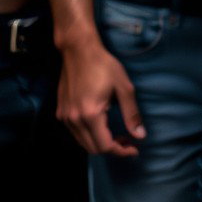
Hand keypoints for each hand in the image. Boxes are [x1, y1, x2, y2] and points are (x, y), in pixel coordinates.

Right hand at [56, 38, 144, 157]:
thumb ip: (131, 114)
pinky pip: (76, 133)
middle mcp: (74, 120)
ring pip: (83, 143)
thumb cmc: (104, 65)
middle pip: (93, 149)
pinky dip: (89, 136)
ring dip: (100, 143)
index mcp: (91, 114)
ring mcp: (65, 117)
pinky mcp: (61, 113)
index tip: (134, 149)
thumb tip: (140, 135)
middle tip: (128, 140)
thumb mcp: (124, 87)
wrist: (78, 51)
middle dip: (112, 149)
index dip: (121, 151)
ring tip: (117, 134)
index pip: (105, 146)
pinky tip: (101, 125)